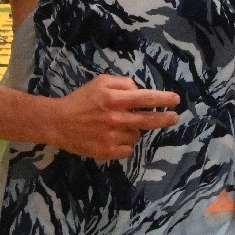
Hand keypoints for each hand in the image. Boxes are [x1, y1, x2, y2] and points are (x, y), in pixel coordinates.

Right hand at [51, 74, 179, 160]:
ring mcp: (112, 137)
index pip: (146, 99)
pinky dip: (126, 143)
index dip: (164, 99)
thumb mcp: (100, 82)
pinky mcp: (107, 152)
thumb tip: (140, 91)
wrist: (58, 123)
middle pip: (149, 120)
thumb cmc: (81, 100)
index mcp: (114, 99)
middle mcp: (115, 118)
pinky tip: (115, 137)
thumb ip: (122, 84)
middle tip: (174, 118)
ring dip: (135, 130)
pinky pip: (128, 149)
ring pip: (137, 135)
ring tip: (121, 126)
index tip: (176, 100)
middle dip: (165, 119)